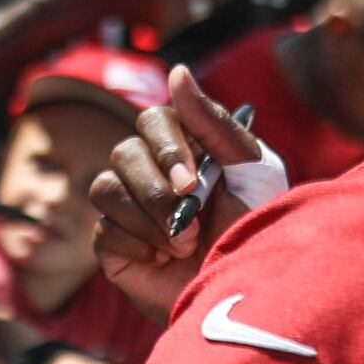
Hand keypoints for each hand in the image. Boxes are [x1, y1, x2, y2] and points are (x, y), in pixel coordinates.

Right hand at [88, 64, 265, 315]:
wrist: (250, 292)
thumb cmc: (259, 227)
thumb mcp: (251, 168)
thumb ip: (213, 121)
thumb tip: (177, 71)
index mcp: (186, 147)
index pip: (152, 121)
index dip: (168, 149)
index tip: (193, 183)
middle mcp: (152, 172)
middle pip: (124, 153)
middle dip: (157, 190)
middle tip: (189, 220)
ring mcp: (129, 208)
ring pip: (106, 188)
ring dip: (148, 218)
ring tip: (184, 244)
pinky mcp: (114, 245)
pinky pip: (104, 229)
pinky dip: (137, 244)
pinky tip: (164, 260)